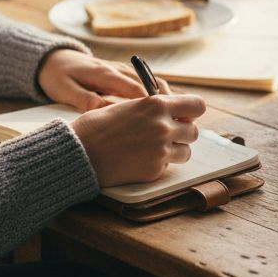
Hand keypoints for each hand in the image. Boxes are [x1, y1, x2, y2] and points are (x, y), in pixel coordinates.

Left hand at [37, 49, 170, 110]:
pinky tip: (166, 114)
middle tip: (183, 124)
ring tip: (181, 121)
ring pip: (155, 84)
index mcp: (106, 74)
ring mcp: (124, 71)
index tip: (167, 123)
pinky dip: (160, 98)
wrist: (55, 59)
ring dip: (169, 101)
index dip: (155, 106)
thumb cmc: (59, 76)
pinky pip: (148, 85)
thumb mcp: (65, 89)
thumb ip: (84, 99)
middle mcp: (120, 70)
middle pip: (153, 86)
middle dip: (170, 104)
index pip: (137, 90)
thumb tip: (102, 110)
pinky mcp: (124, 74)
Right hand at [70, 94, 206, 185]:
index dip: (192, 112)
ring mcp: (161, 151)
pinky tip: (139, 160)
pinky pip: (168, 167)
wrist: (80, 152)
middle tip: (166, 135)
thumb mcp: (128, 106)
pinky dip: (158, 165)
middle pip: (194, 131)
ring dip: (175, 151)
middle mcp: (163, 127)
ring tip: (153, 149)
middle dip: (182, 134)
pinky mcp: (154, 170)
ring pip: (186, 152)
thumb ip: (154, 109)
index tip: (184, 116)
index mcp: (157, 105)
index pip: (197, 105)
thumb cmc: (98, 126)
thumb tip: (175, 114)